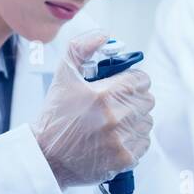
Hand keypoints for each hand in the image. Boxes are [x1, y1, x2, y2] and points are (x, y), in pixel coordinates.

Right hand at [30, 31, 153, 188]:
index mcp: (105, 94)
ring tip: (112, 122)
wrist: (46, 156)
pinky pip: (144, 141)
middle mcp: (117, 117)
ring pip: (147, 121)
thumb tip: (102, 36)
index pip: (142, 79)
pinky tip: (113, 138)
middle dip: (133, 99)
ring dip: (134, 120)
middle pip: (147, 99)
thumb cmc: (55, 116)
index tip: (121, 85)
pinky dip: (133, 139)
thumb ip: (81, 49)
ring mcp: (123, 139)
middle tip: (114, 104)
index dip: (132, 80)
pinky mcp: (126, 157)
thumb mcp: (63, 75)